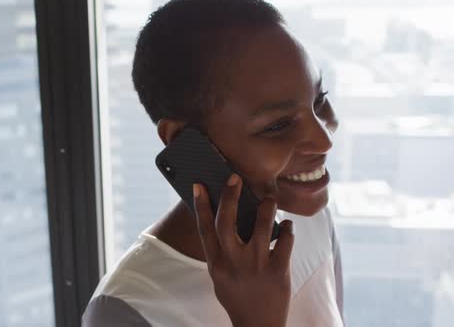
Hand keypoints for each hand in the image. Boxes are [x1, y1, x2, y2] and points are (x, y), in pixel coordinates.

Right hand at [193, 174, 294, 326]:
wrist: (257, 326)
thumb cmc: (236, 297)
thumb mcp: (220, 276)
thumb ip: (222, 251)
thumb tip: (226, 219)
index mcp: (217, 263)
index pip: (205, 228)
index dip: (201, 205)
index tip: (199, 185)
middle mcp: (234, 262)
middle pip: (228, 221)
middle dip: (230, 196)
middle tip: (235, 177)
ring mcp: (257, 266)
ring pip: (263, 225)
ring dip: (267, 207)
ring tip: (269, 199)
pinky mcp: (279, 271)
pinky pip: (286, 241)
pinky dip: (288, 229)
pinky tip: (287, 227)